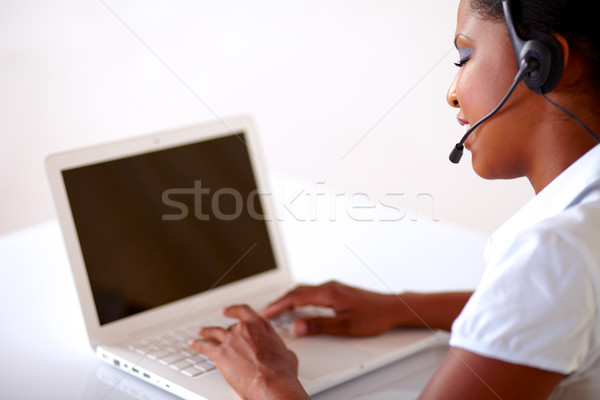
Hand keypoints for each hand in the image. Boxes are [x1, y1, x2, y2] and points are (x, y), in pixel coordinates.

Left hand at [189, 304, 308, 399]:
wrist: (271, 382)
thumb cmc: (281, 371)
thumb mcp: (286, 354)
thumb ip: (278, 348)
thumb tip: (281, 353)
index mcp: (260, 326)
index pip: (243, 311)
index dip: (233, 310)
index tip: (228, 310)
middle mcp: (244, 329)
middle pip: (228, 326)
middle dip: (222, 329)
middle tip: (217, 330)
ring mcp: (231, 339)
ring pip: (213, 332)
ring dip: (206, 332)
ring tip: (201, 331)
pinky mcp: (220, 353)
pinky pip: (204, 345)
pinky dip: (198, 344)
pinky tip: (194, 344)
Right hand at [260, 281, 398, 336]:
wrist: (392, 308)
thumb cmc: (374, 317)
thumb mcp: (345, 326)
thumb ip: (319, 326)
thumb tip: (297, 327)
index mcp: (328, 293)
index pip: (295, 298)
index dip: (278, 306)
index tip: (264, 313)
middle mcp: (329, 287)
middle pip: (297, 291)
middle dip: (279, 301)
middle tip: (265, 312)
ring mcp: (333, 287)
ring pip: (304, 290)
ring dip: (289, 299)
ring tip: (278, 310)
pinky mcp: (338, 291)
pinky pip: (312, 292)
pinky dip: (300, 298)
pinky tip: (299, 306)